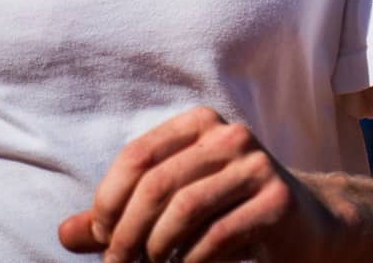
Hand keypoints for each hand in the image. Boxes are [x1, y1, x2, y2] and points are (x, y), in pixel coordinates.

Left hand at [57, 106, 339, 262]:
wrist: (308, 226)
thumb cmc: (227, 213)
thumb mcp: (173, 206)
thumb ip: (122, 216)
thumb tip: (64, 234)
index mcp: (198, 123)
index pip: (137, 155)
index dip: (109, 200)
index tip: (100, 239)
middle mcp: (228, 134)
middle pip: (157, 185)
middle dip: (127, 233)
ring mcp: (256, 164)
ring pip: (184, 210)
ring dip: (155, 251)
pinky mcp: (276, 200)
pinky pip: (217, 237)